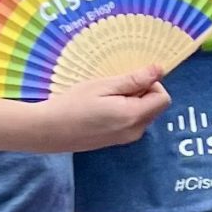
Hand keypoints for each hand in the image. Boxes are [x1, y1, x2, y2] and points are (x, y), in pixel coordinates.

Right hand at [26, 69, 169, 152]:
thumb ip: (134, 79)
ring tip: (106, 98)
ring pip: (144, 114)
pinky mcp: (117, 141)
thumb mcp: (103, 86)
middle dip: (142, 93)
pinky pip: (132, 122)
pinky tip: (102, 108)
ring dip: (132, 101)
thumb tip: (160, 70)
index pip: (163, 98)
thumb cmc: (73, 104)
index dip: (152, 85)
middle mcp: (135, 131)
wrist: (48, 130)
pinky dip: (124, 111)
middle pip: (155, 106)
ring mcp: (126, 139)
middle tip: (115, 88)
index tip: (129, 80)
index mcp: (133, 116)